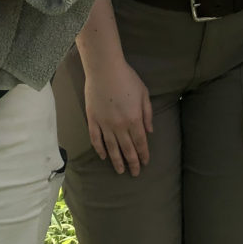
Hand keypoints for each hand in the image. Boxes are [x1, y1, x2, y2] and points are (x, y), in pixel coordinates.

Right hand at [82, 53, 152, 175]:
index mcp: (134, 119)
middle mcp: (119, 126)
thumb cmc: (127, 78)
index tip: (145, 163)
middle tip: (135, 173)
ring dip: (116, 161)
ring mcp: (104, 124)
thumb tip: (149, 131)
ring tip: (120, 171)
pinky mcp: (93, 120)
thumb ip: (147, 114)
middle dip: (132, 162)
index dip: (143, 154)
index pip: (140, 142)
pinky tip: (103, 156)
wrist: (104, 69)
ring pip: (111, 148)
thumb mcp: (144, 94)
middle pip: (127, 149)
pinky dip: (99, 149)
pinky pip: (96, 139)